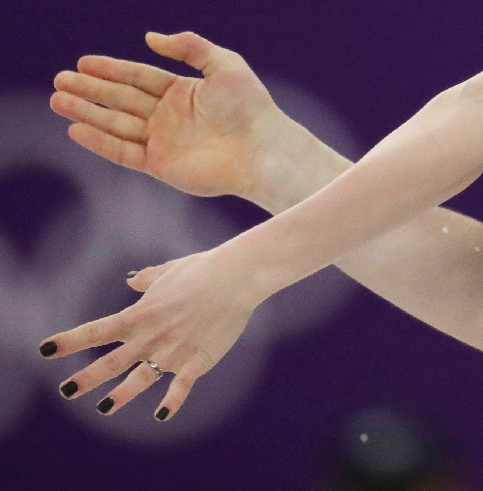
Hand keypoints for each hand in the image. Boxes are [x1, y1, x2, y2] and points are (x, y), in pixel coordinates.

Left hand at [39, 247, 259, 421]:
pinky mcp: (197, 360)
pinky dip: (171, 402)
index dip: (69, 341)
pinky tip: (160, 415)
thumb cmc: (203, 269)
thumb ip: (147, 279)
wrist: (236, 277)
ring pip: (140, 379)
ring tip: (104, 409)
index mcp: (141, 314)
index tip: (44, 350)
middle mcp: (151, 336)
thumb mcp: (169, 272)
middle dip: (87, 378)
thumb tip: (132, 280)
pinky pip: (181, 386)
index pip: (97, 330)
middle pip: (112, 362)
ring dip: (120, 396)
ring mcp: (173, 351)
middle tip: (67, 391)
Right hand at [50, 32, 283, 200]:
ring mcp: (163, 141)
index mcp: (184, 92)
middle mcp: (169, 116)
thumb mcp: (224, 65)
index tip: (83, 62)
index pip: (139, 77)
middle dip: (90, 90)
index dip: (111, 70)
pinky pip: (123, 152)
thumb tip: (150, 38)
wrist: (262, 148)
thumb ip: (190, 47)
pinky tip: (76, 129)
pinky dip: (100, 141)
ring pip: (116, 123)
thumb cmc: (249, 106)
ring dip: (87, 112)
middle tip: (60, 80)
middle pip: (122, 99)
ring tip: (58, 100)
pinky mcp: (160, 165)